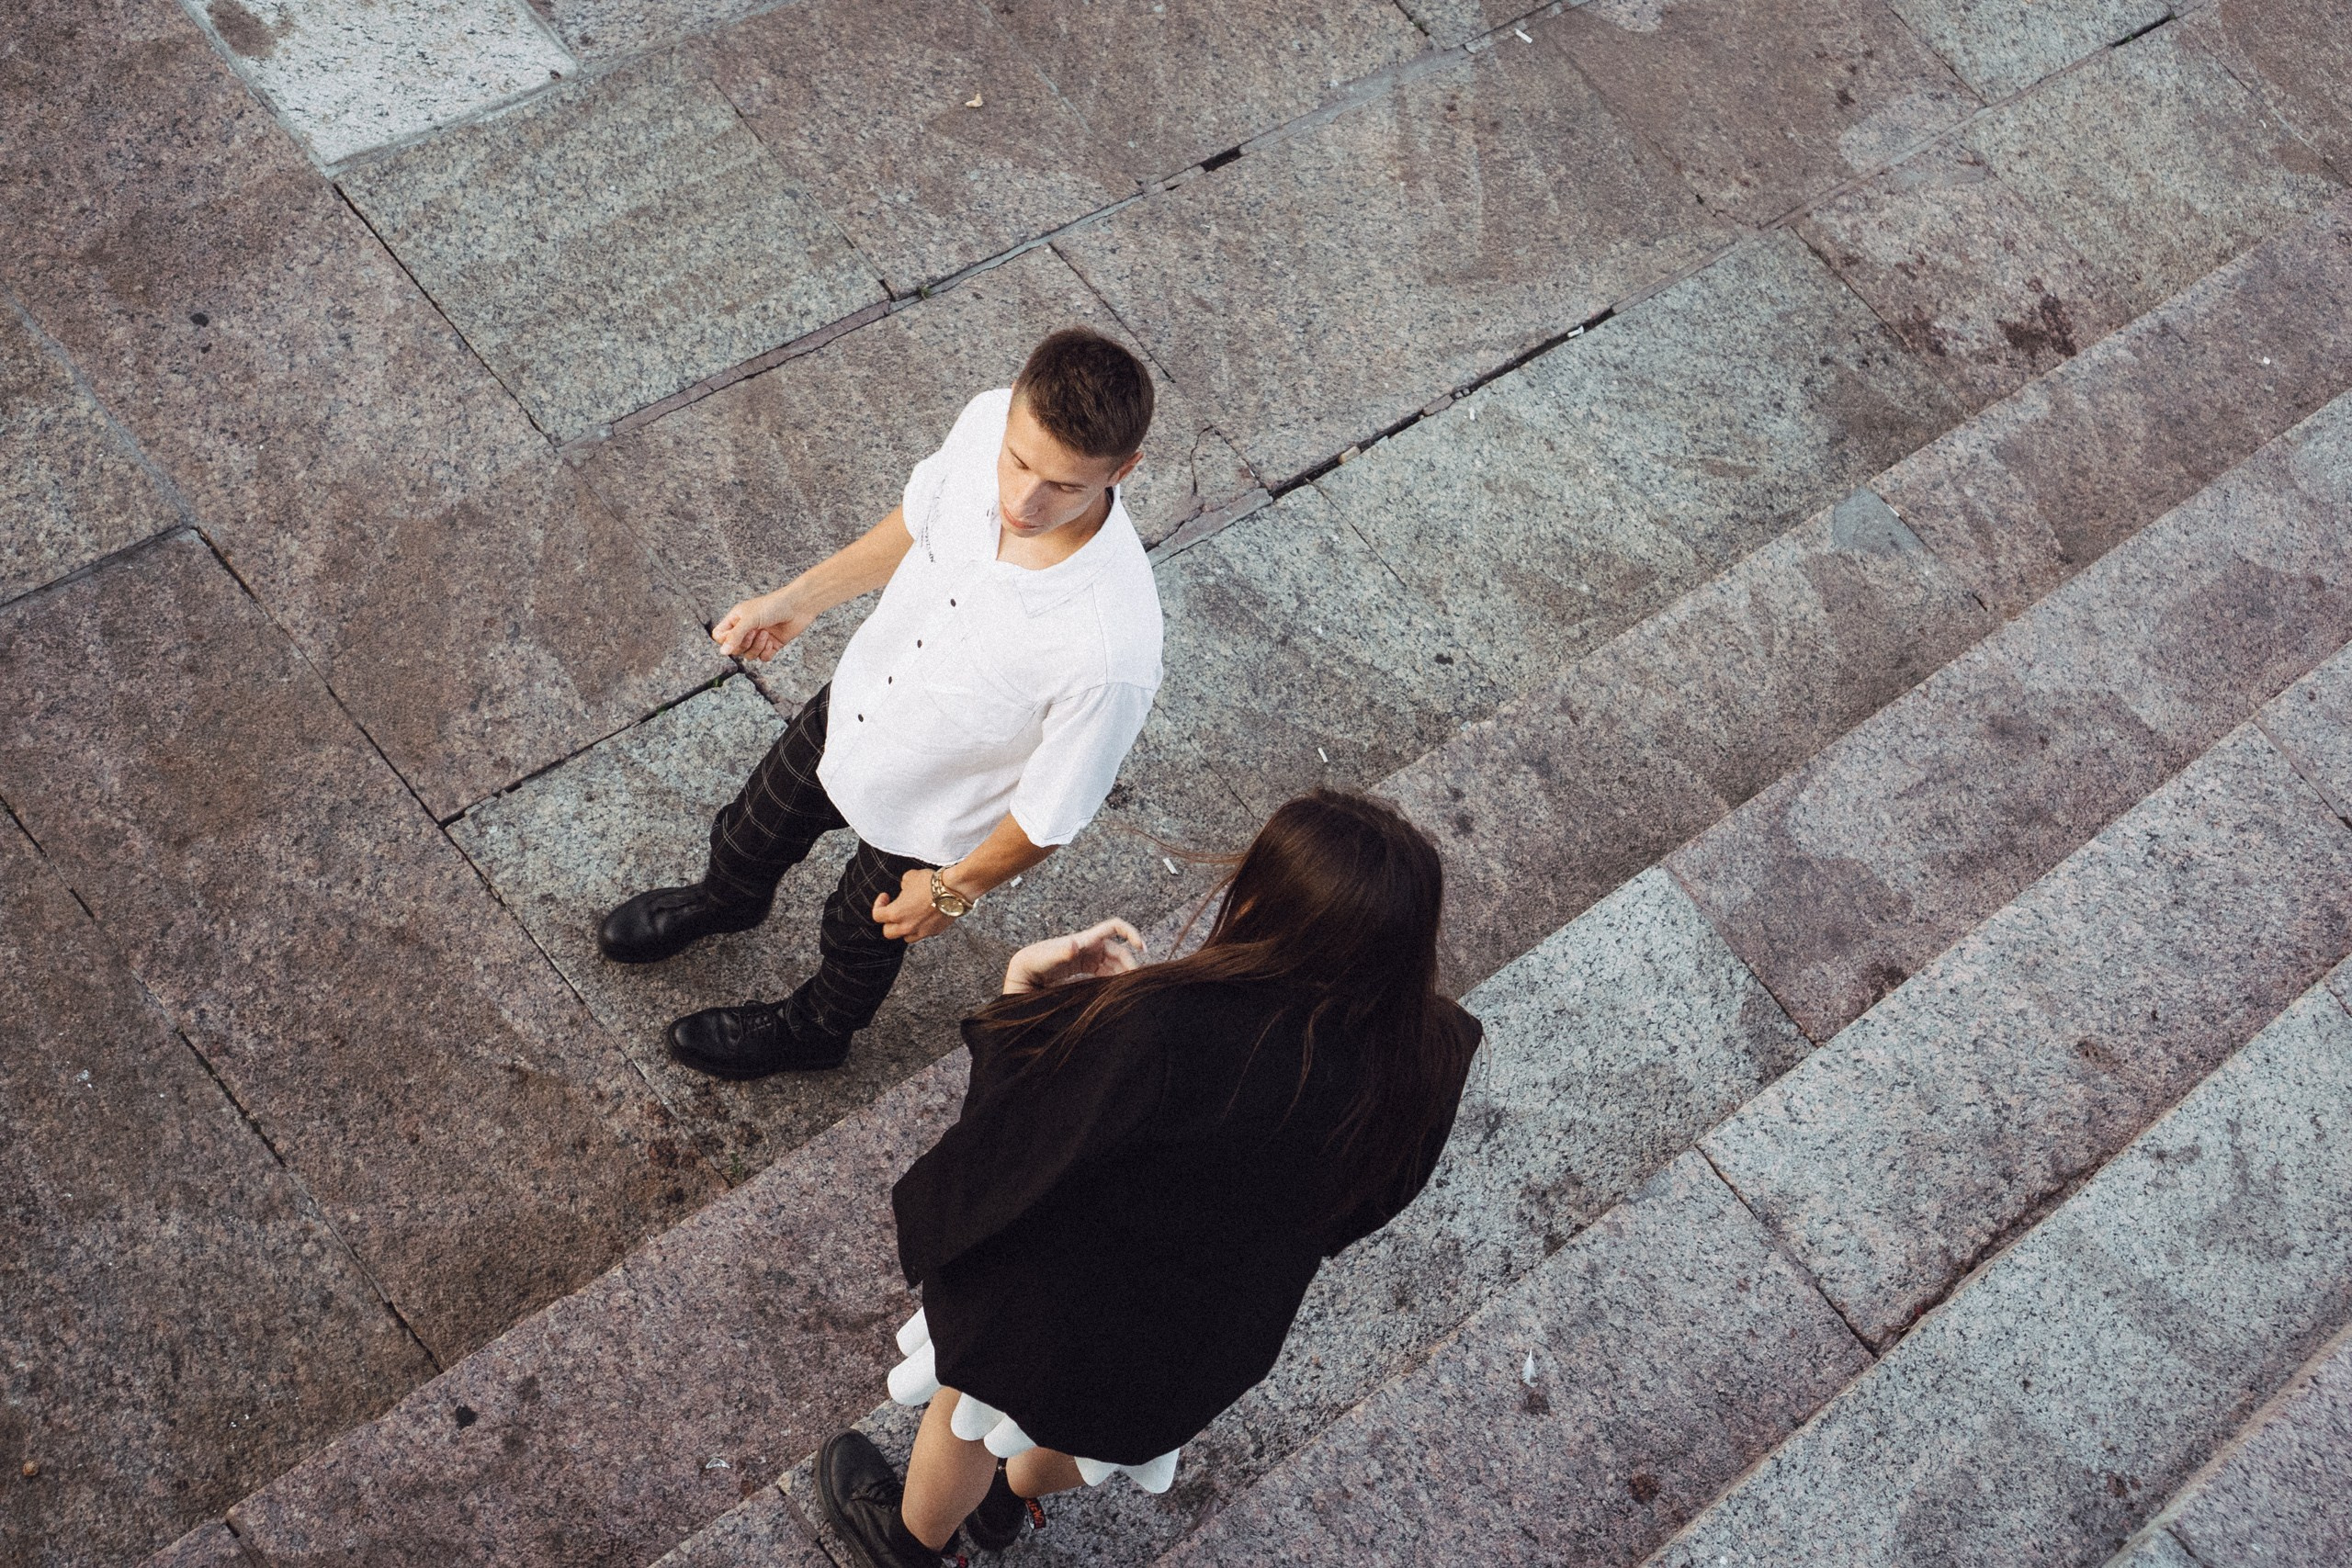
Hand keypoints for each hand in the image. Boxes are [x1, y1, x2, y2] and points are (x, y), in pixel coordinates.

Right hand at [712, 591, 813, 660]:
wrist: (798, 606)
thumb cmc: (773, 606)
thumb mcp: (750, 619)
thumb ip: (735, 636)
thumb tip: (722, 652)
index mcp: (736, 619)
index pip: (720, 636)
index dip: (724, 640)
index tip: (734, 635)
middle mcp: (746, 629)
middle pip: (735, 649)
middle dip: (745, 643)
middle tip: (754, 631)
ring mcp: (759, 638)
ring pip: (749, 655)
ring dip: (756, 647)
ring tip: (766, 634)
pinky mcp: (772, 645)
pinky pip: (762, 658)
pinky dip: (766, 652)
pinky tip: (772, 642)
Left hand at [874, 866, 957, 943]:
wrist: (954, 891)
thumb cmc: (931, 883)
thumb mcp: (910, 877)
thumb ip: (904, 884)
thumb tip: (906, 887)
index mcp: (896, 913)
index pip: (877, 916)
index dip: (878, 905)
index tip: (885, 897)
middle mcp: (907, 926)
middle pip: (888, 932)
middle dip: (889, 922)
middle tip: (894, 911)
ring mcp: (921, 931)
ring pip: (906, 937)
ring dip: (904, 928)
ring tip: (909, 917)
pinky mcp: (934, 932)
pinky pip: (922, 934)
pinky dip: (921, 928)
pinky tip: (925, 917)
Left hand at [1003, 919, 1145, 993]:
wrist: (1025, 970)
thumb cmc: (1035, 961)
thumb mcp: (1047, 957)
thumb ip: (1061, 952)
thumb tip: (1074, 945)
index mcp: (1085, 940)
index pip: (1114, 927)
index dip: (1131, 933)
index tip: (1142, 947)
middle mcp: (1090, 946)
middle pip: (1119, 950)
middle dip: (1130, 963)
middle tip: (1137, 983)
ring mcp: (1088, 957)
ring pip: (1114, 962)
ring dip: (1123, 972)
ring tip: (1129, 988)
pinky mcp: (1085, 968)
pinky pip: (1105, 971)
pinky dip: (1113, 978)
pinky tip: (1116, 990)